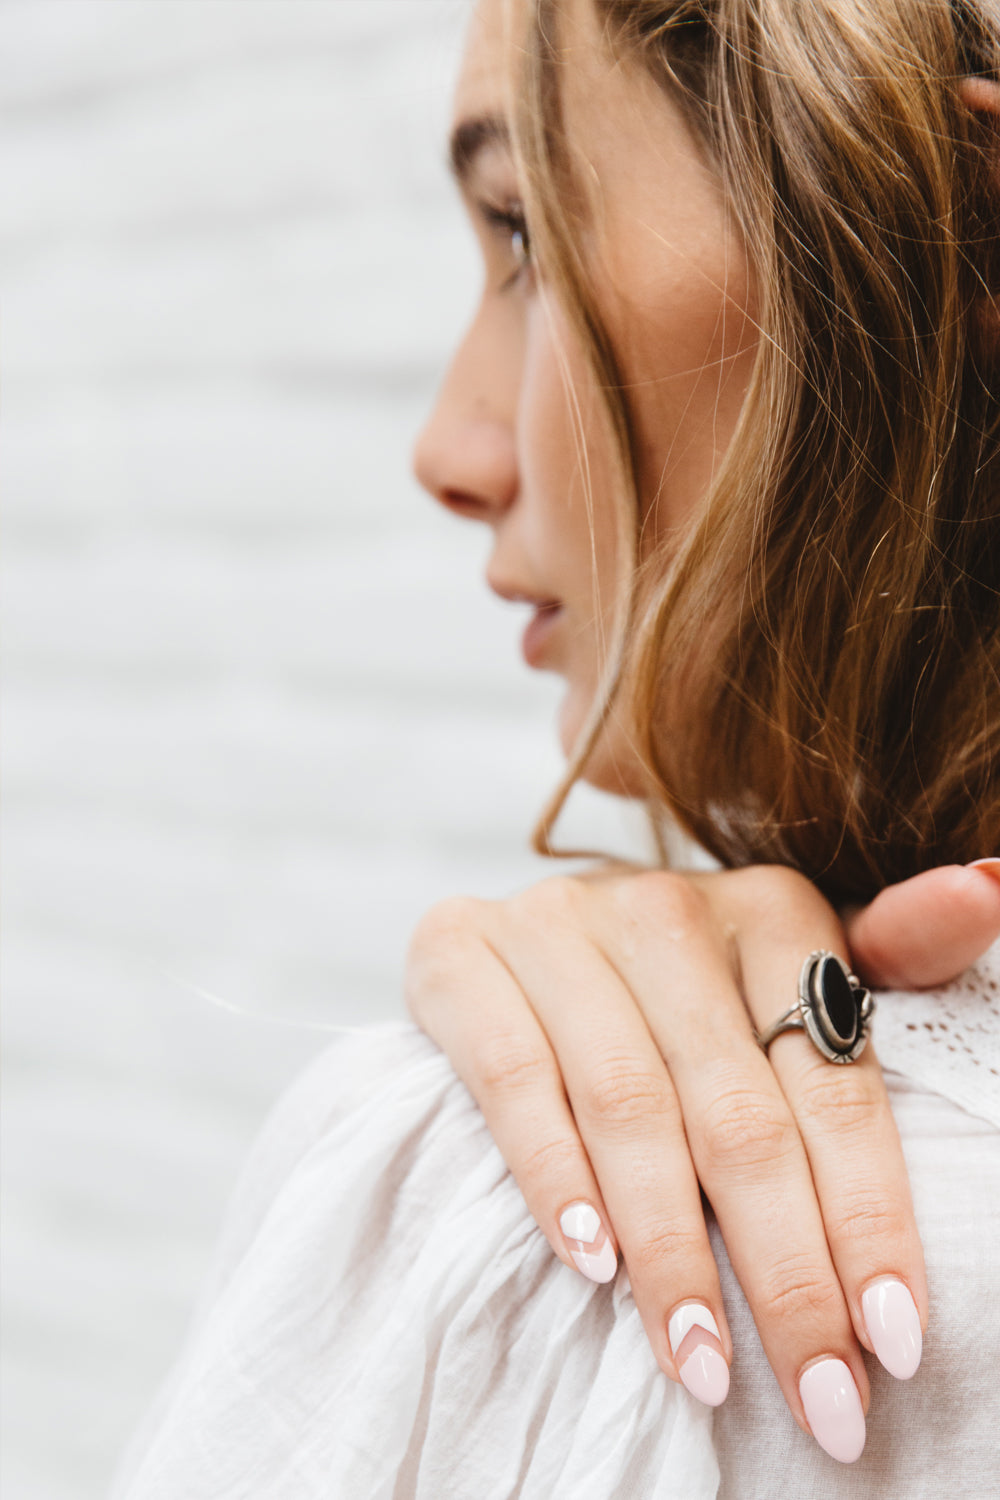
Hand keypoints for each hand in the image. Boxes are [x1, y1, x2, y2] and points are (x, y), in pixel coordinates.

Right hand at [404, 860, 999, 1460]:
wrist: (522, 941)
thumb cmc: (681, 985)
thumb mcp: (790, 967)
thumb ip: (893, 951)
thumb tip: (991, 886)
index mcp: (772, 909)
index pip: (835, 1086)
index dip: (869, 1218)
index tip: (898, 1344)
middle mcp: (666, 908)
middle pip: (739, 1115)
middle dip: (787, 1272)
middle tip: (822, 1399)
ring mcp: (558, 925)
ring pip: (630, 1106)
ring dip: (671, 1251)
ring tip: (702, 1362)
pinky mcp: (462, 952)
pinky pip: (515, 1076)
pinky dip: (554, 1174)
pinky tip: (590, 1260)